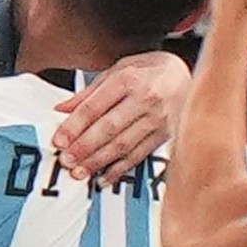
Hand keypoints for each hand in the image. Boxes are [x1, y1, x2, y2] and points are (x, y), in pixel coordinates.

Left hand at [54, 49, 187, 181]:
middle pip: (109, 128)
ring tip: (80, 171)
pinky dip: (120, 169)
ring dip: (99, 161)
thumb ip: (90, 91)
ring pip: (123, 145)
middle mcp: (146, 99)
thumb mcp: (118, 69)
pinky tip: (104, 177)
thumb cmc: (151, 70)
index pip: (95, 106)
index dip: (75, 126)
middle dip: (84, 147)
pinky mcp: (165, 135)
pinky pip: (139, 156)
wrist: (186, 73)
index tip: (60, 140)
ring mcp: (158, 119)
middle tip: (66, 160)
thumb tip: (63, 109)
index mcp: (129, 79)